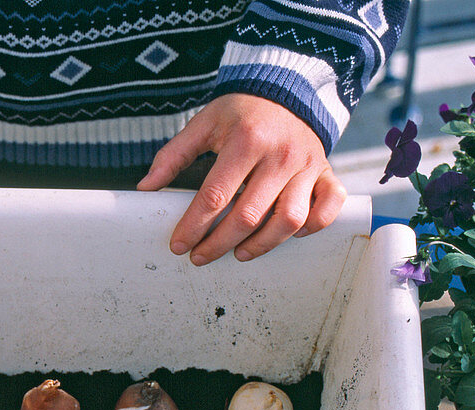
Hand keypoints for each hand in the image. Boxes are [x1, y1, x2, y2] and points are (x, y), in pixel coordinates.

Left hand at [137, 93, 346, 264]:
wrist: (288, 89)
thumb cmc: (241, 112)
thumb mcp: (203, 124)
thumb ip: (173, 156)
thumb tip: (145, 188)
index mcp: (247, 141)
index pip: (215, 196)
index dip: (194, 226)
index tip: (179, 245)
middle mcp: (281, 155)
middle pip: (248, 215)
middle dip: (219, 244)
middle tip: (200, 257)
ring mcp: (309, 166)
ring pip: (289, 220)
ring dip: (262, 245)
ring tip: (238, 253)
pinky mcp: (327, 173)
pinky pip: (328, 208)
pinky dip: (312, 227)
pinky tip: (288, 236)